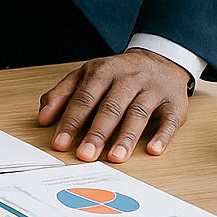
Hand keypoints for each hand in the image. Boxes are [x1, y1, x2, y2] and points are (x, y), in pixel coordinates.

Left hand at [38, 50, 189, 162]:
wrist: (158, 59)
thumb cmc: (116, 74)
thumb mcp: (85, 76)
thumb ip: (62, 95)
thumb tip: (43, 119)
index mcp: (101, 72)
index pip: (83, 99)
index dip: (71, 121)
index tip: (60, 143)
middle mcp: (127, 79)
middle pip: (110, 107)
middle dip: (97, 133)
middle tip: (85, 155)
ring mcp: (152, 90)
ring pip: (137, 113)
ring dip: (126, 137)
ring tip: (115, 157)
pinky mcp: (174, 103)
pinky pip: (169, 120)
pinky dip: (163, 135)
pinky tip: (153, 150)